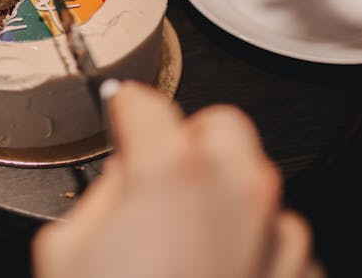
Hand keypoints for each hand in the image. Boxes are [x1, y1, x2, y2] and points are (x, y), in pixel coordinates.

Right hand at [32, 81, 323, 277]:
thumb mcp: (66, 247)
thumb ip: (102, 195)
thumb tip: (122, 178)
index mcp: (172, 170)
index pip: (143, 101)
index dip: (123, 108)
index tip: (120, 116)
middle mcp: (235, 189)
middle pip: (220, 125)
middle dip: (189, 138)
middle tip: (159, 171)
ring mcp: (274, 232)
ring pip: (253, 179)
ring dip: (222, 191)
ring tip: (185, 231)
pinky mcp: (295, 273)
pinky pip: (275, 233)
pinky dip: (249, 239)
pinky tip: (214, 271)